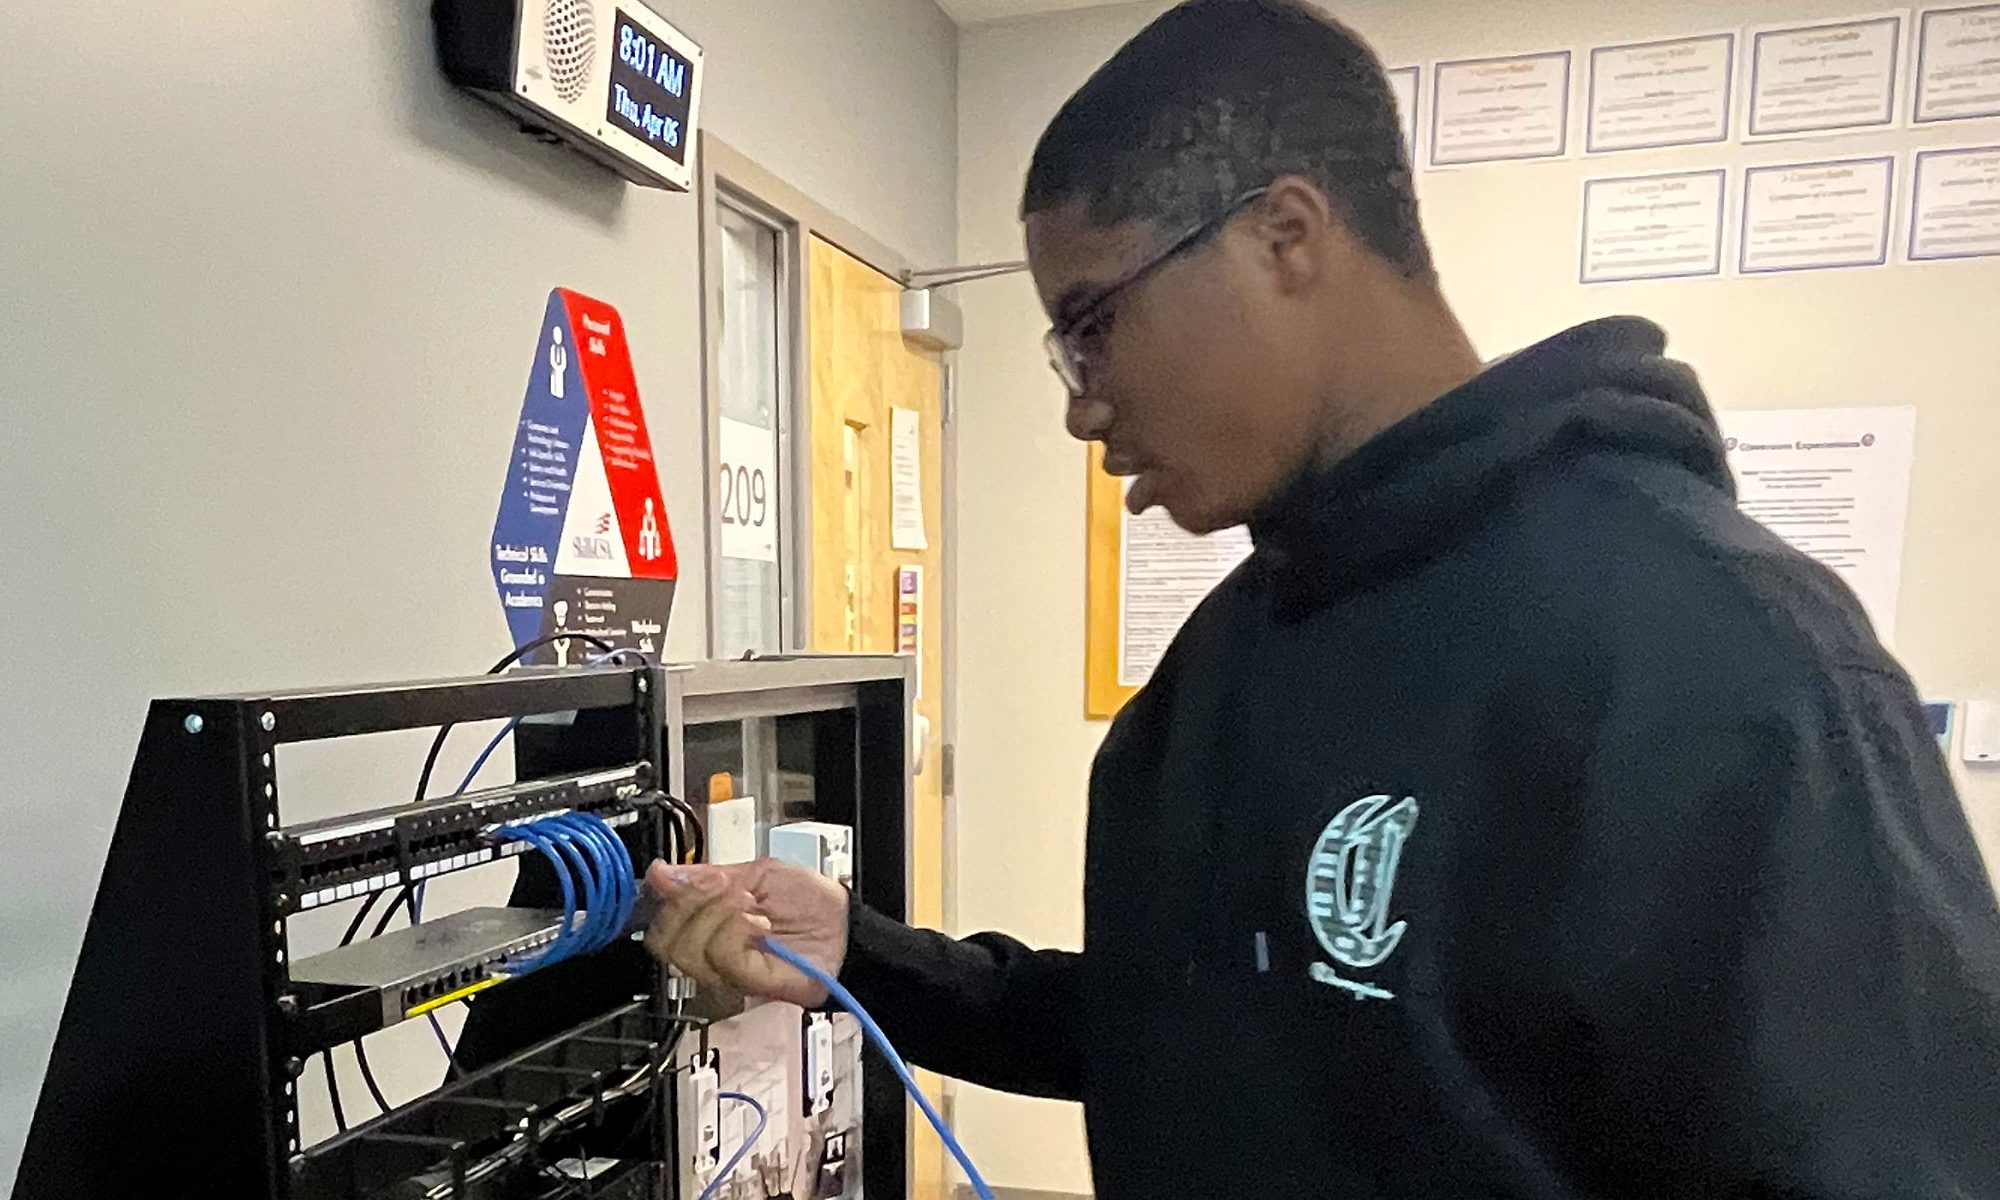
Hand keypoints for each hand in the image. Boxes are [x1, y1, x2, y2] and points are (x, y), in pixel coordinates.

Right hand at [641, 858, 848, 1007]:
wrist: (845, 928)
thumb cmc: (810, 902)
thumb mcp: (757, 873)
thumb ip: (708, 876)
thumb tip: (662, 873)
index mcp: (708, 920)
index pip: (660, 919)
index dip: (663, 896)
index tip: (678, 877)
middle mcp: (711, 948)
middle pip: (663, 939)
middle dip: (691, 903)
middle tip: (726, 888)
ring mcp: (726, 968)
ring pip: (687, 950)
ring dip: (718, 916)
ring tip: (749, 905)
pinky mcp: (746, 982)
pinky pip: (720, 958)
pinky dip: (736, 933)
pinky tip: (759, 925)